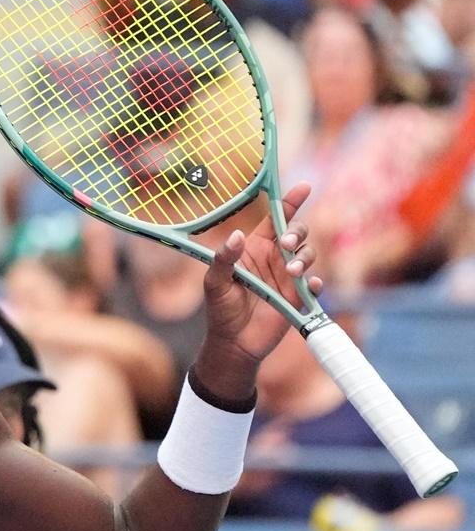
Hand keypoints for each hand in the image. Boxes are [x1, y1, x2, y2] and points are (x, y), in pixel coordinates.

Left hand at [197, 182, 322, 399]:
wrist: (233, 343)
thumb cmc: (220, 310)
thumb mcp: (214, 283)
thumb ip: (223, 259)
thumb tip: (237, 236)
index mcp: (254, 249)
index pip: (275, 219)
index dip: (290, 202)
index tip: (304, 187)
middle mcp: (274, 259)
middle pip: (298, 233)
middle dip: (297, 232)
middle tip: (286, 245)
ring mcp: (288, 278)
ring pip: (308, 255)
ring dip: (304, 258)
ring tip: (291, 273)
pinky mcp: (299, 298)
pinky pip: (316, 284)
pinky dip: (316, 283)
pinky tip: (308, 286)